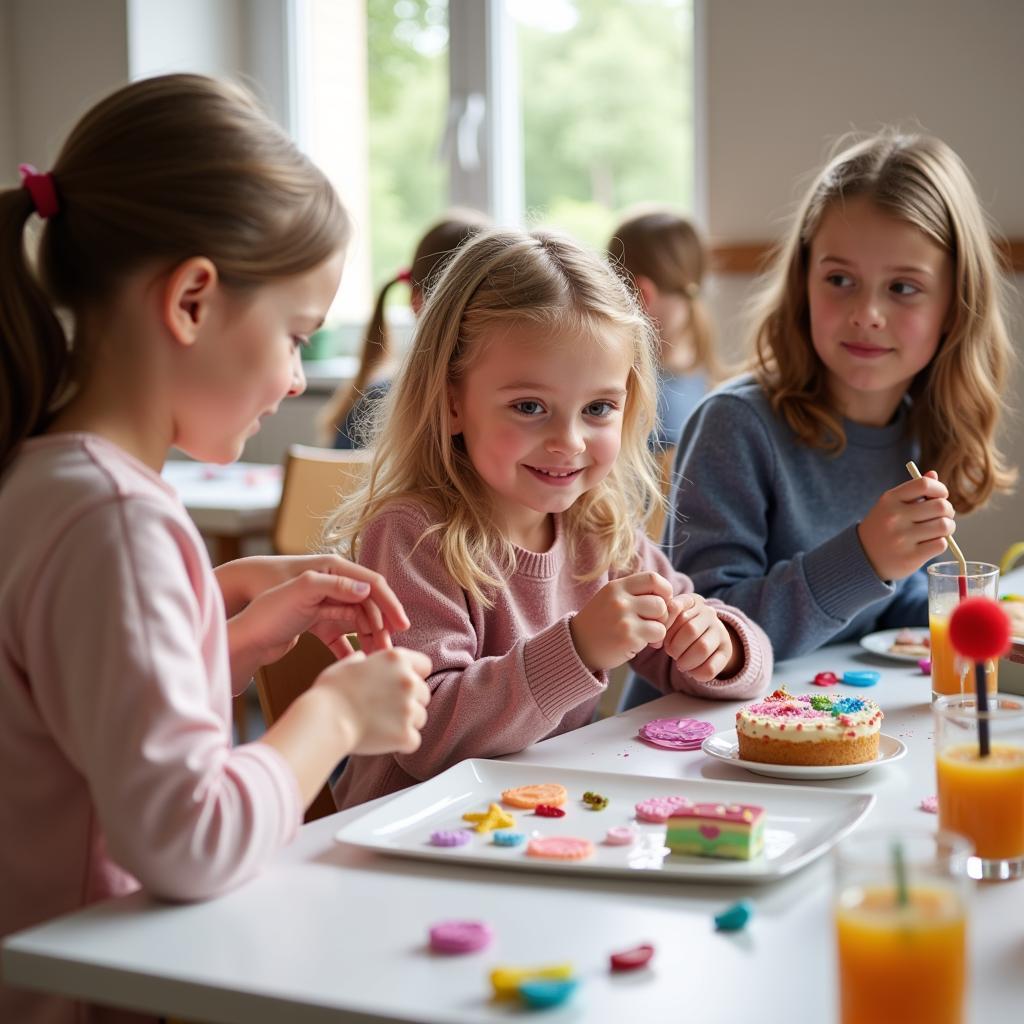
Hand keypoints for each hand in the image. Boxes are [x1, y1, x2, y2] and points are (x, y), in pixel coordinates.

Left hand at [219, 554, 407, 651]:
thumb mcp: (302, 591)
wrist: (241, 630)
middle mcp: (332, 584)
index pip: (373, 584)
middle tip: (391, 651)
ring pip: (358, 622)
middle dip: (383, 627)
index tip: (403, 626)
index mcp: (333, 569)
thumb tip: (369, 590)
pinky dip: (351, 649)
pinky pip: (341, 636)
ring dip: (370, 640)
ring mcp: (325, 604)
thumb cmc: (268, 606)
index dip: (390, 604)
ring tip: (377, 660)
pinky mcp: (316, 623)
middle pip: (369, 605)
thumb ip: (335, 586)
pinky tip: (356, 663)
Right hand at [315, 647, 431, 755]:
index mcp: (396, 659)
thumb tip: (362, 658)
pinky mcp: (405, 734)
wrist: (325, 721)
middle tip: (385, 709)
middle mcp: (408, 681)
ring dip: (406, 722)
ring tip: (381, 724)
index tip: (400, 685)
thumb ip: (360, 660)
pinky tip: (383, 739)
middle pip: (424, 693)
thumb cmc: (330, 693)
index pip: (425, 665)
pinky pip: (413, 740)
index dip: (414, 675)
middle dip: (409, 701)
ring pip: (420, 717)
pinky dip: (401, 743)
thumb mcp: (345, 666)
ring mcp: (409, 708)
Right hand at [570, 572, 672, 670]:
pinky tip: (637, 643)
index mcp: (616, 587)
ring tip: (644, 633)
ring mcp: (623, 619)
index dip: (664, 590)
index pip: (653, 578)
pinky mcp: (628, 638)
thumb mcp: (612, 599)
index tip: (659, 602)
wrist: (577, 646)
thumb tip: (670, 597)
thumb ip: (635, 593)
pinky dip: (652, 641)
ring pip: (662, 619)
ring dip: (658, 628)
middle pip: (661, 601)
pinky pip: (657, 635)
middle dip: (662, 615)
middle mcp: (620, 600)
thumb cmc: (600, 623)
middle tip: (651, 624)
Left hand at [662, 594, 739, 681]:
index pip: (675, 607)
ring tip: (680, 664)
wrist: (708, 637)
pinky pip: (711, 666)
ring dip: (686, 661)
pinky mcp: (727, 651)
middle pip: (690, 630)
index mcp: (692, 601)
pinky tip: (692, 672)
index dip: (664, 626)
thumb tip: (655, 641)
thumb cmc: (680, 628)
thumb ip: (661, 624)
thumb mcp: (671, 619)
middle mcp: (709, 612)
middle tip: (671, 653)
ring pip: (703, 648)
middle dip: (675, 647)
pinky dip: (697, 673)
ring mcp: (720, 631)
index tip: (659, 638)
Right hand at [857, 471, 955, 580]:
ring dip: (948, 528)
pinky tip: (931, 543)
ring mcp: (901, 538)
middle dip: (948, 511)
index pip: (924, 485)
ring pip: (944, 526)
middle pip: (941, 506)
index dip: (940, 489)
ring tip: (940, 530)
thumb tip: (933, 475)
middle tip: (943, 516)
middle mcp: (894, 517)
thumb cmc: (883, 527)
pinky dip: (941, 543)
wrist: (864, 557)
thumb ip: (912, 490)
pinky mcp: (910, 557)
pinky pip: (940, 544)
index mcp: (890, 499)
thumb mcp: (891, 505)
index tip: (941, 496)